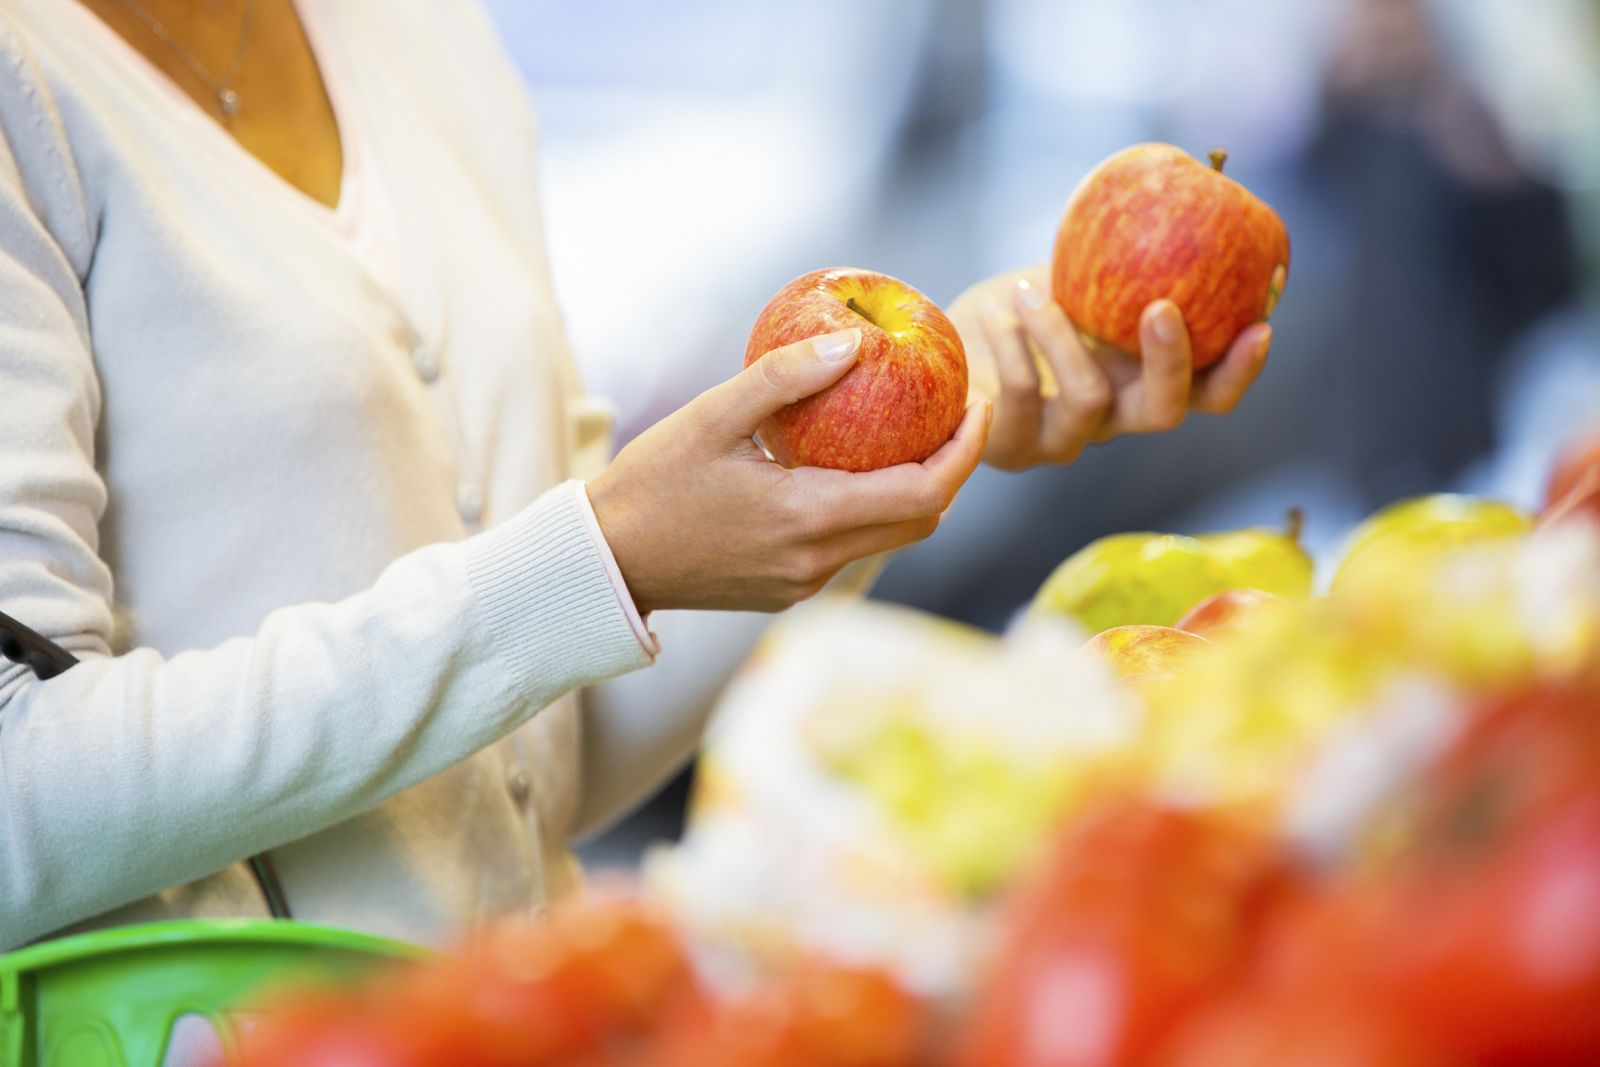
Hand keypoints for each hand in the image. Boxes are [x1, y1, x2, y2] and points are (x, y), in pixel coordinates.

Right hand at [587, 329, 990, 613]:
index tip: (977, 406)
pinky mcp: (790, 590)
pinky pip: (851, 547)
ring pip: (889, 538)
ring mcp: (806, 582)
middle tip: (954, 415)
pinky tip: (854, 469)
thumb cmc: (653, 482)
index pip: (924, 494)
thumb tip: (854, 342)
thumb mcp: (711, 417)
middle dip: (951, 471)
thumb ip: (783, 379)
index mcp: (809, 517)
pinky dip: (871, 509)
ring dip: (913, 492)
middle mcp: (818, 559)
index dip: (965, 452)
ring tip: (912, 436)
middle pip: (921, 522)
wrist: (609, 561)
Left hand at [947, 266, 1272, 470]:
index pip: (1211, 394)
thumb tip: (1190, 175)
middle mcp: (1113, 421)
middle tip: (1160, 307)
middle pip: (1165, 413)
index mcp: (1142, 383)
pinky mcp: (1008, 446)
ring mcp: (1061, 441)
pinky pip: (1022, 399)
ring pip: (1089, 399)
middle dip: (1171, 361)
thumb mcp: (1079, 273)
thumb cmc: (1021, 301)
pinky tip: (997, 310)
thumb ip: (1128, 252)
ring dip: (1062, 338)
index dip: (1241, 368)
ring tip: (1028, 292)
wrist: (950, 341)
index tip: (1261, 322)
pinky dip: (1011, 346)